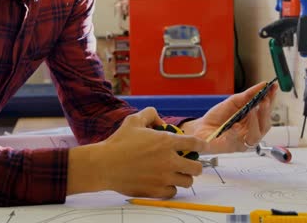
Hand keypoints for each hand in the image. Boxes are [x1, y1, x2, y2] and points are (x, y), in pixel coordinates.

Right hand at [67, 107, 206, 197]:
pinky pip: (173, 192)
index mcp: (166, 142)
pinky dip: (171, 188)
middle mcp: (168, 161)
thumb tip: (161, 121)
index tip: (203, 147)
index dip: (203, 145)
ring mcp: (163, 178)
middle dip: (194, 165)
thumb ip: (150, 114)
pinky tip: (164, 182)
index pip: (195, 144)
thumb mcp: (134, 120)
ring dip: (183, 177)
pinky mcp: (156, 190)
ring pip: (187, 182)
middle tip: (188, 163)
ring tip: (176, 174)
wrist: (104, 165)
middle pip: (196, 167)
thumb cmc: (118, 143)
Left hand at [181, 82, 277, 152]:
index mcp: (253, 121)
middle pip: (265, 125)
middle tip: (264, 100)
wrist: (200, 128)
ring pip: (256, 135)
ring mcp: (242, 141)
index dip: (271, 100)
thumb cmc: (217, 117)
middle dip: (266, 112)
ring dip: (255, 122)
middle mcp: (251, 132)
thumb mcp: (233, 102)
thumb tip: (263, 85)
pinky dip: (236, 132)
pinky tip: (235, 125)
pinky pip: (237, 141)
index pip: (266, 111)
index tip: (273, 88)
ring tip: (253, 109)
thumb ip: (248, 95)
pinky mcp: (232, 147)